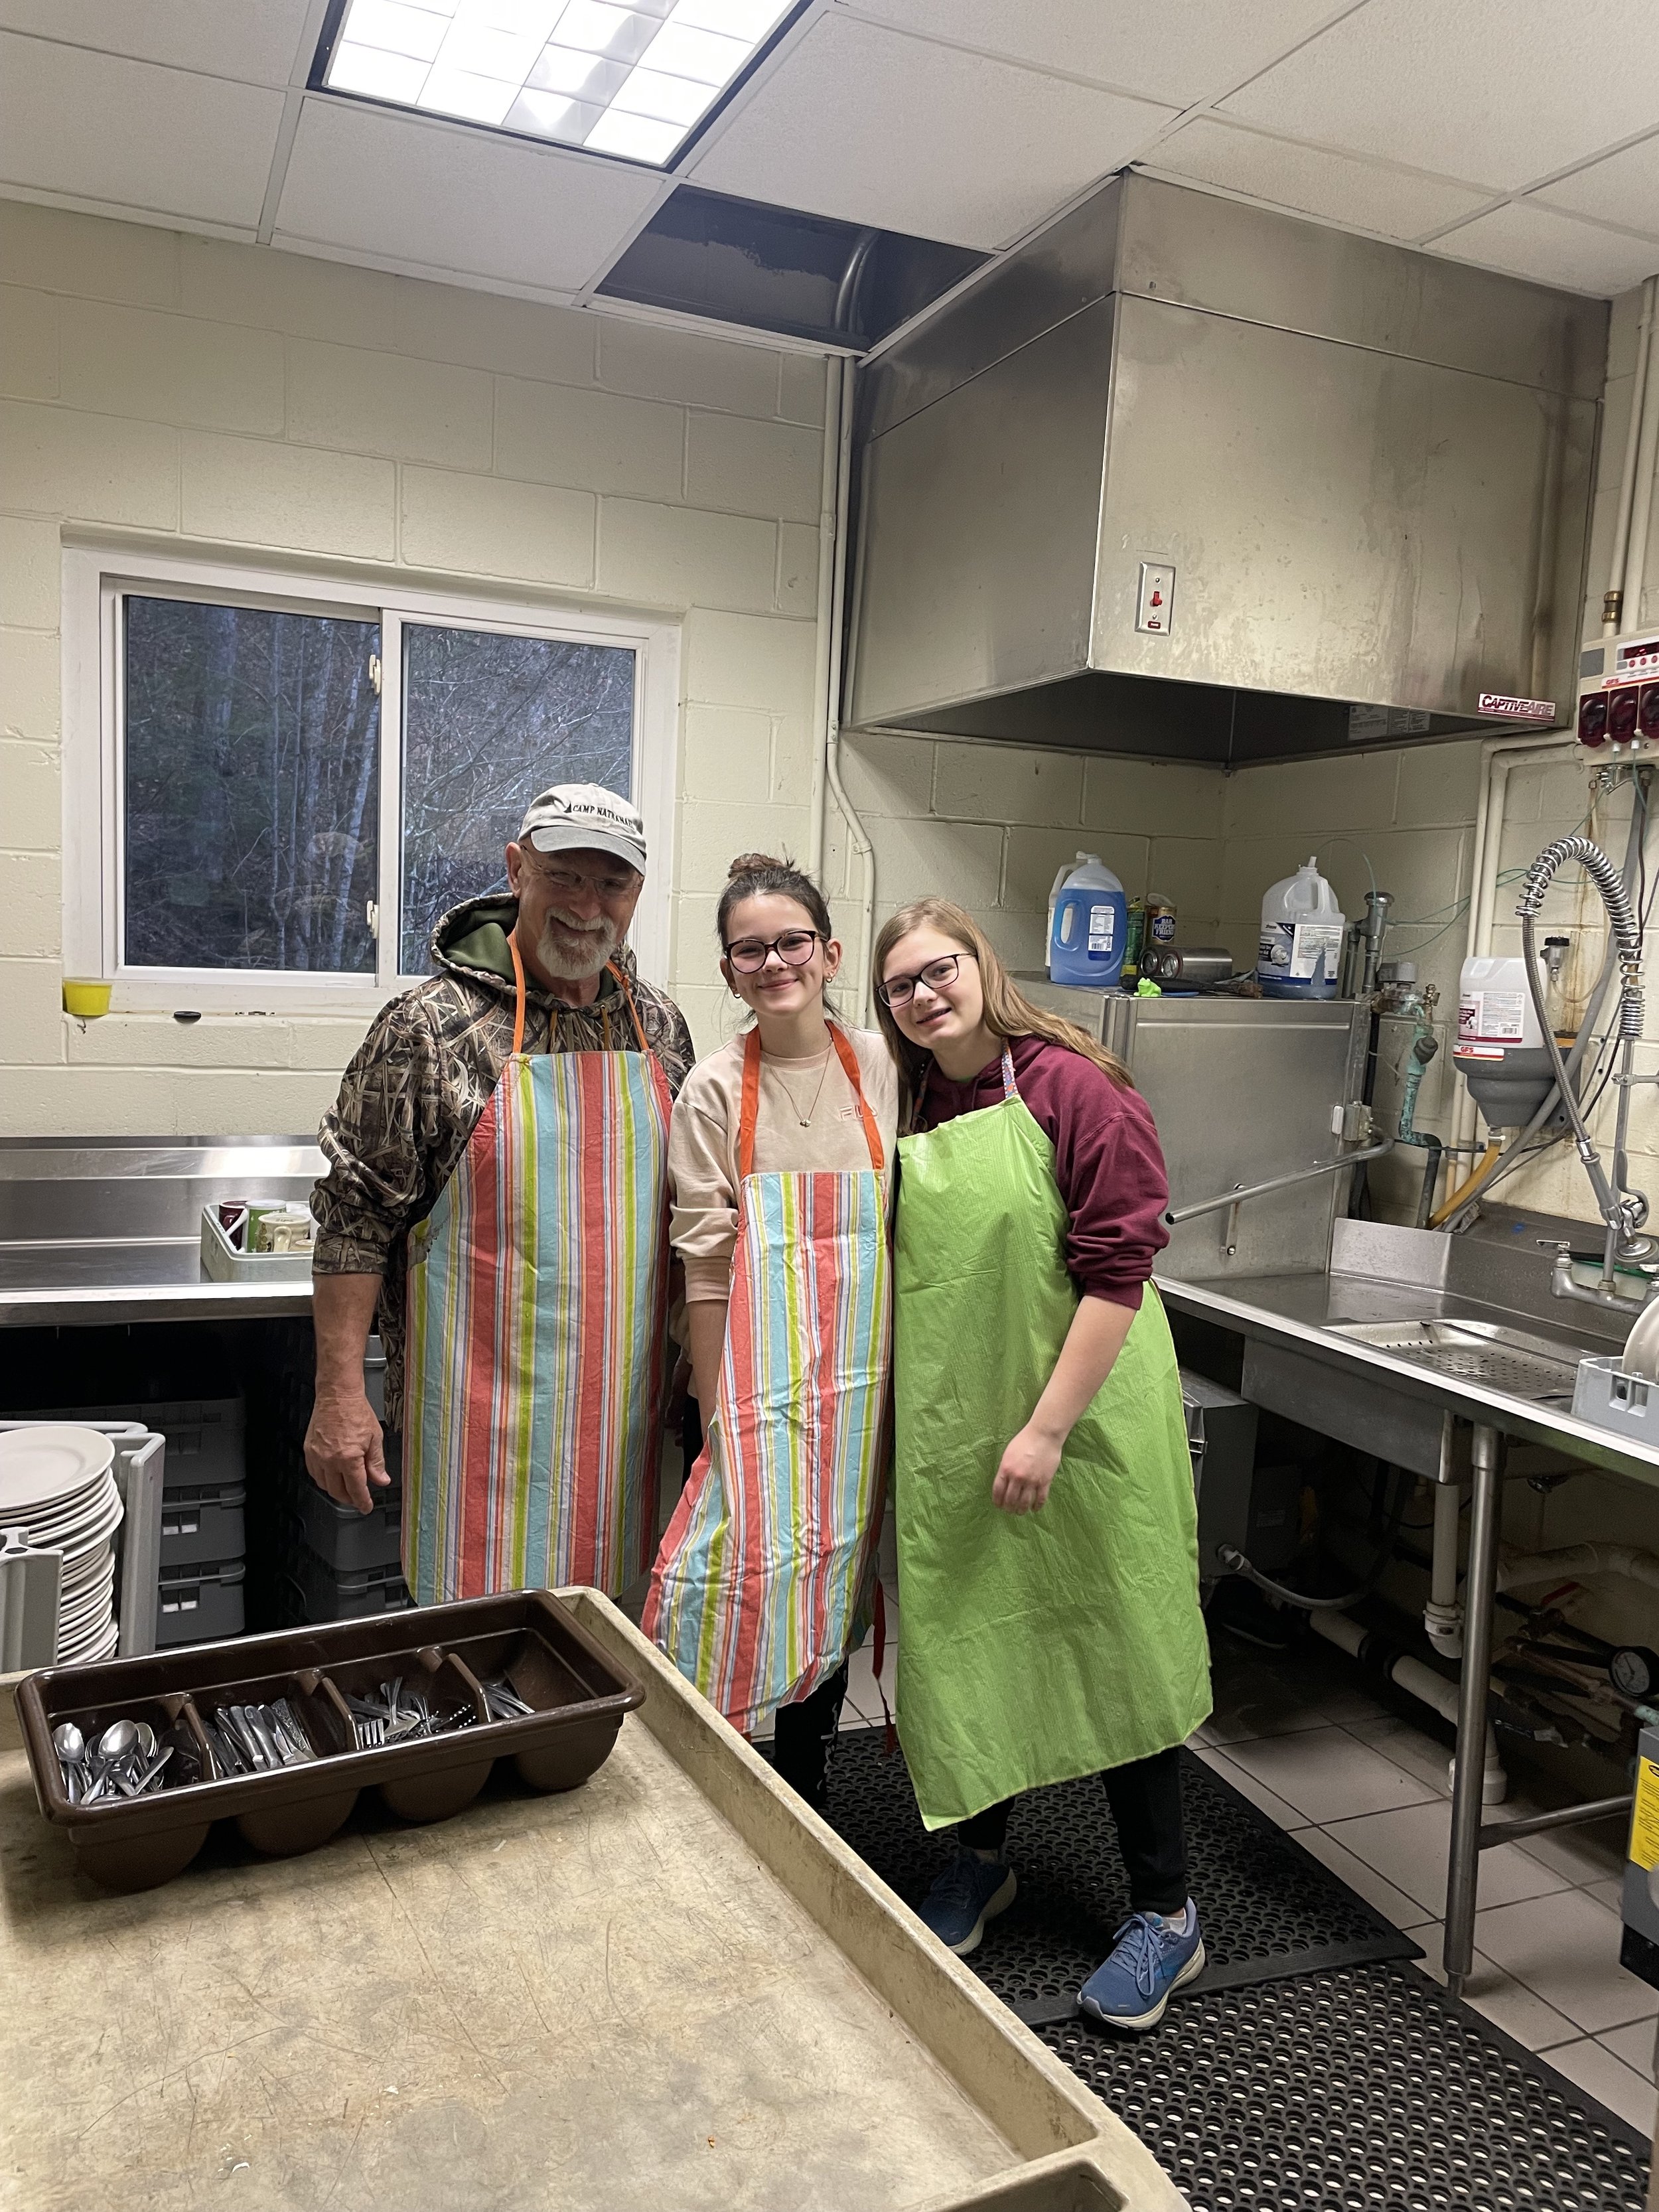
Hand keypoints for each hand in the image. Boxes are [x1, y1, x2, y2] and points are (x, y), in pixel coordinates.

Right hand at [304, 1386, 389, 1514]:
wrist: (337, 1395)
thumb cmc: (356, 1411)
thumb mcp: (375, 1438)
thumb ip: (377, 1463)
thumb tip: (381, 1480)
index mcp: (348, 1457)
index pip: (356, 1489)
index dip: (362, 1501)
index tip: (366, 1507)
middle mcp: (330, 1459)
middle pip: (338, 1491)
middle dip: (349, 1499)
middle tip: (358, 1499)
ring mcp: (316, 1455)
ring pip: (324, 1485)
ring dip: (335, 1490)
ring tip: (346, 1488)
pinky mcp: (308, 1450)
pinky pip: (314, 1473)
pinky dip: (323, 1479)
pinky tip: (332, 1477)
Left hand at [992, 1423, 1062, 1513]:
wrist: (1043, 1434)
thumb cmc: (1024, 1440)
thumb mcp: (1008, 1453)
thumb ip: (1005, 1469)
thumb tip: (1004, 1482)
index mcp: (1006, 1469)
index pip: (998, 1491)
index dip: (997, 1501)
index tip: (998, 1505)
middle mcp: (1017, 1477)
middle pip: (1010, 1499)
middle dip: (1008, 1508)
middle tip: (1009, 1510)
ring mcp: (1032, 1480)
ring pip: (1024, 1502)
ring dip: (1021, 1510)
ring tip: (1020, 1512)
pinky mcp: (1045, 1481)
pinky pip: (1040, 1499)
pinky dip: (1037, 1506)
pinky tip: (1035, 1509)